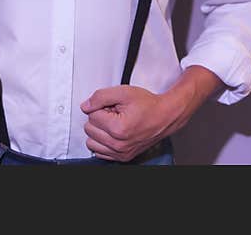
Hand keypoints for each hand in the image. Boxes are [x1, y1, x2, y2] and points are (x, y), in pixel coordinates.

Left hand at [80, 66, 221, 161]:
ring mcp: (121, 153)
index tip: (112, 106)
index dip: (100, 106)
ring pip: (91, 142)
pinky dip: (102, 143)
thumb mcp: (123, 92)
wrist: (165, 116)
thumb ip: (100, 96)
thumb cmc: (148, 105)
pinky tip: (113, 133)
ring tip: (113, 123)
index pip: (91, 115)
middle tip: (114, 113)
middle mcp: (119, 144)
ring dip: (98, 131)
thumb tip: (85, 106)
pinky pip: (99, 152)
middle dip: (99, 118)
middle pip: (89, 129)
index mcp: (118, 129)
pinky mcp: (123, 157)